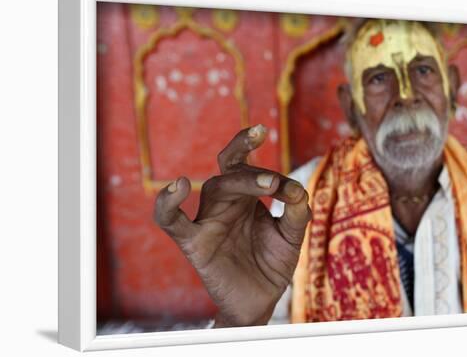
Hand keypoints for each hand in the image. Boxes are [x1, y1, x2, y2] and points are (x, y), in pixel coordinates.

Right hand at [153, 125, 311, 326]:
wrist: (260, 301)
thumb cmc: (271, 264)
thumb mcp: (290, 236)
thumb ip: (295, 212)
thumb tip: (297, 189)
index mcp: (245, 196)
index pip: (247, 166)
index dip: (269, 170)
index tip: (292, 190)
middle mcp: (224, 202)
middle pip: (231, 171)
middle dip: (252, 169)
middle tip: (275, 183)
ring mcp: (207, 220)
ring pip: (214, 188)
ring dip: (239, 182)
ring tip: (265, 185)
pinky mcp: (193, 243)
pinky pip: (171, 220)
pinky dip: (168, 203)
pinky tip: (178, 185)